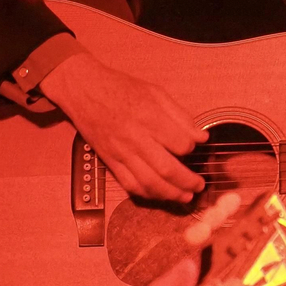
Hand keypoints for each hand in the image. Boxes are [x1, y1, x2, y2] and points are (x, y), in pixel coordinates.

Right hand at [40, 47, 207, 201]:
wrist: (84, 90)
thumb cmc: (121, 88)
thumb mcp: (155, 92)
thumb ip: (180, 115)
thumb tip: (201, 137)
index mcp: (149, 117)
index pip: (180, 143)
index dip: (192, 149)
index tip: (195, 148)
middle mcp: (135, 138)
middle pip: (166, 169)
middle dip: (187, 181)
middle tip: (200, 186)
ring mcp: (121, 152)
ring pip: (149, 182)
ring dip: (170, 194)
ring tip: (185, 197)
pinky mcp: (110, 161)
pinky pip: (129, 184)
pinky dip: (147, 193)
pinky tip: (160, 194)